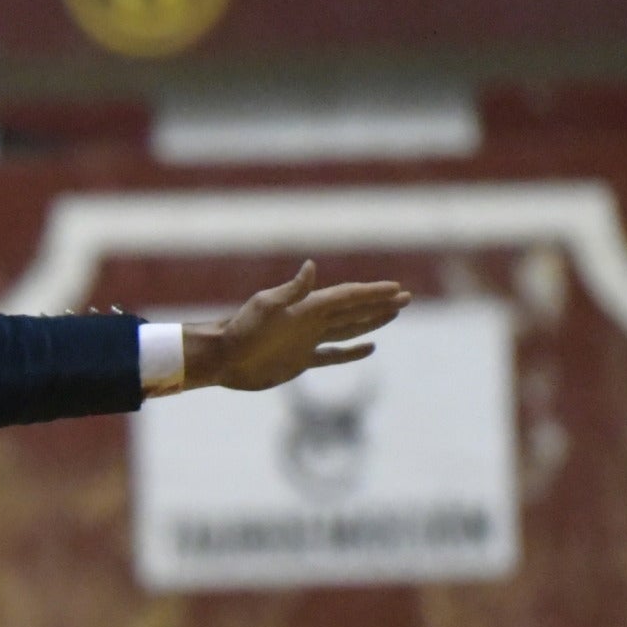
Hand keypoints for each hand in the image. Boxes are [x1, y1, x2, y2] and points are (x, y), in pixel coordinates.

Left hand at [186, 261, 412, 390]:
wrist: (221, 358)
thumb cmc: (239, 331)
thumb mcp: (264, 308)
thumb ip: (291, 290)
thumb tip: (311, 266)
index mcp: (307, 306)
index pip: (347, 297)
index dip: (372, 292)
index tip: (396, 288)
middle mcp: (311, 321)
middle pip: (354, 310)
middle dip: (379, 304)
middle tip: (406, 297)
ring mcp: (307, 340)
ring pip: (348, 329)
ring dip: (371, 322)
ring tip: (394, 314)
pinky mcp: (301, 360)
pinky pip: (332, 355)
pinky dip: (351, 352)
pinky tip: (369, 347)